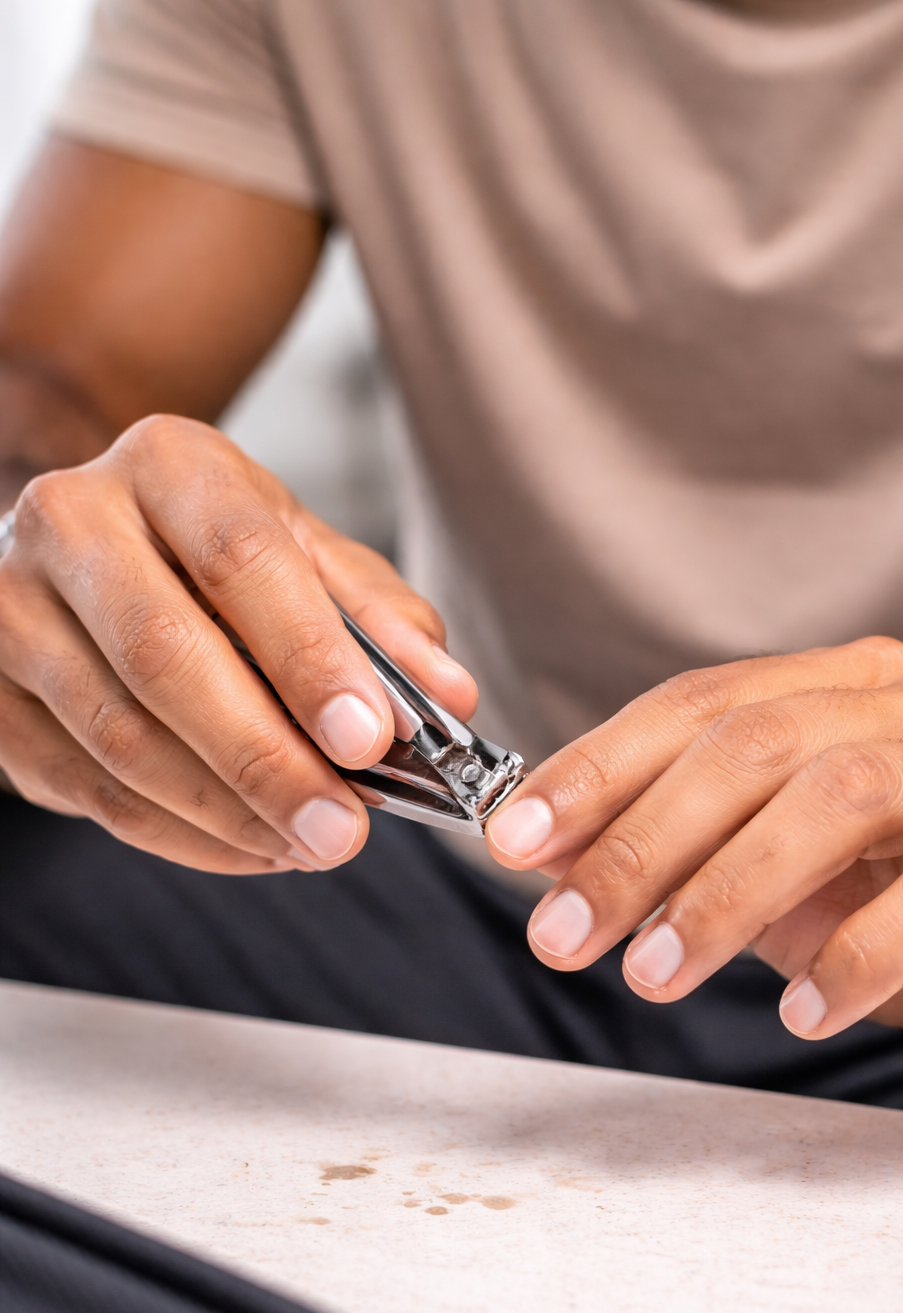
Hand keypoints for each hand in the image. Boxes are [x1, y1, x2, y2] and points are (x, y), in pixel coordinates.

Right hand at [0, 415, 475, 872]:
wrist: (88, 549)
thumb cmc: (215, 554)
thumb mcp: (306, 557)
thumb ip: (380, 618)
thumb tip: (448, 696)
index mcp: (167, 464)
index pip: (238, 557)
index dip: (308, 655)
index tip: (371, 740)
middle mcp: (69, 519)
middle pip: (164, 654)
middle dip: (265, 758)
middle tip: (344, 830)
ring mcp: (8, 607)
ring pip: (118, 736)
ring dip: (226, 812)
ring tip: (309, 846)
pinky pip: (86, 789)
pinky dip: (179, 835)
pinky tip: (250, 847)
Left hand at [486, 638, 902, 1102]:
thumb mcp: (791, 890)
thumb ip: (695, 863)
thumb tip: (559, 862)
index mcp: (856, 691)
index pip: (704, 705)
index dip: (600, 769)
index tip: (515, 839)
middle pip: (760, 743)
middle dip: (642, 839)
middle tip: (565, 929)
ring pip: (846, 796)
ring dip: (729, 891)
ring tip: (658, 973)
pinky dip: (862, 951)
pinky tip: (806, 1010)